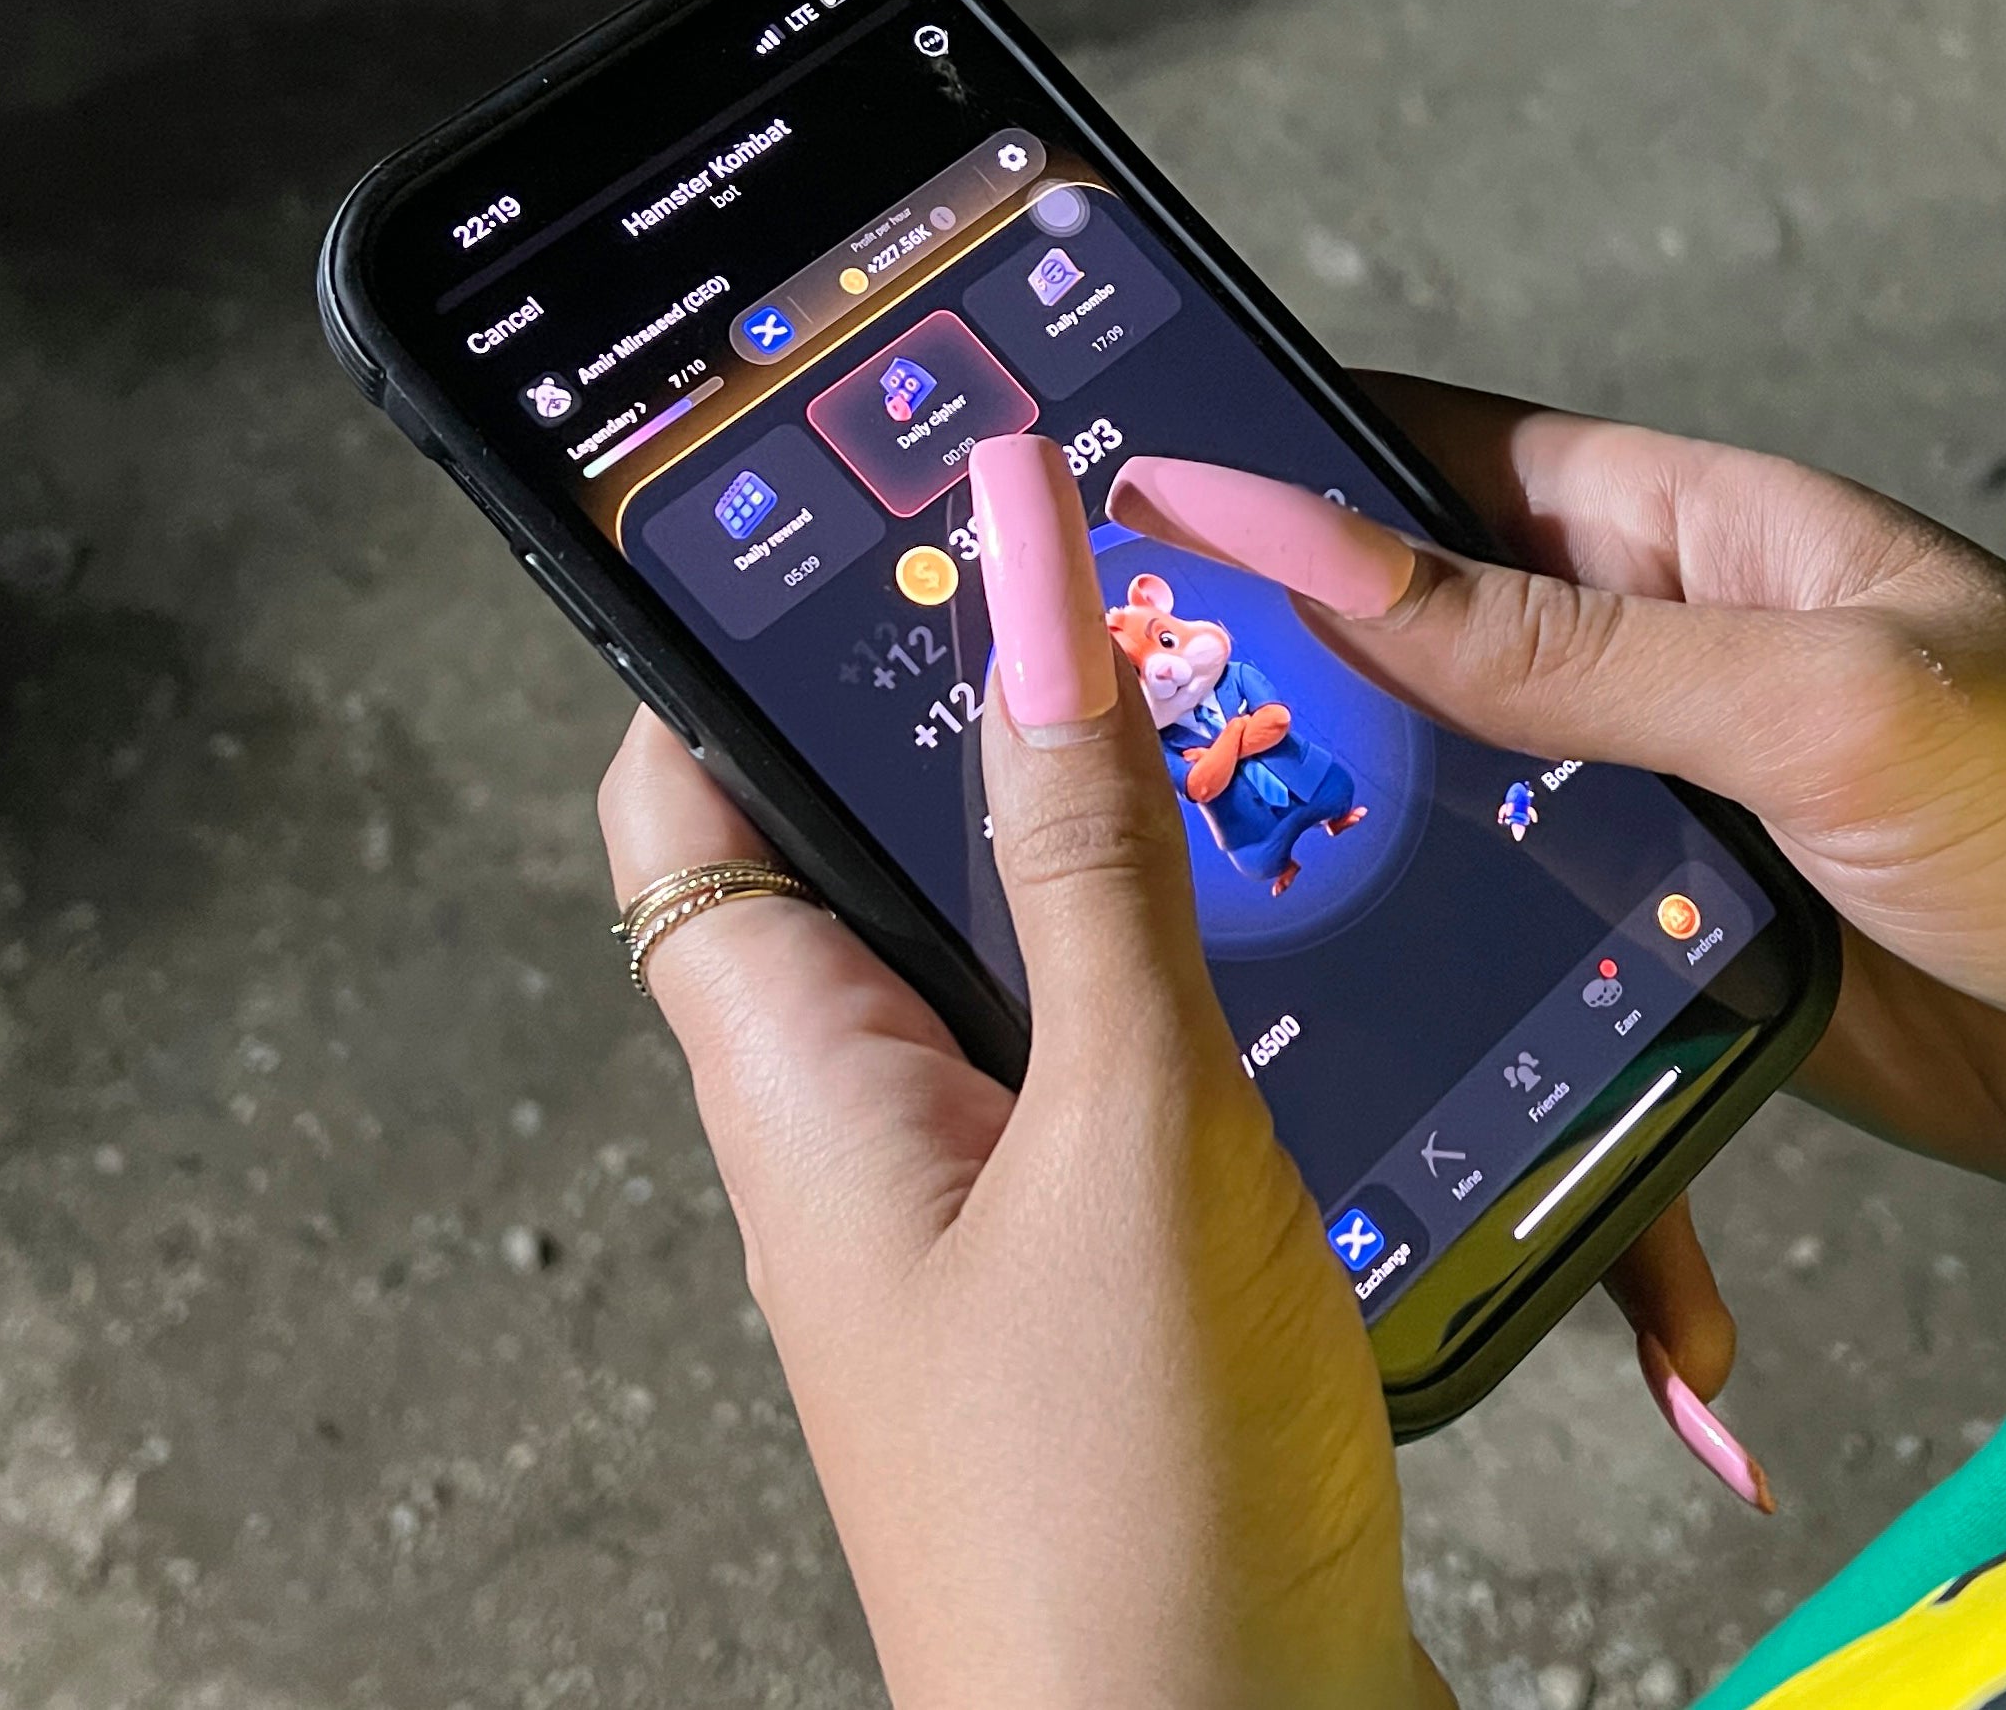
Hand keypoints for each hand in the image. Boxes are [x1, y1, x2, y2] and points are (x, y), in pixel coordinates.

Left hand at [600, 434, 1445, 1709]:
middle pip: (864, 862)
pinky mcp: (1104, 1285)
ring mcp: (984, 1219)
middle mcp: (867, 1142)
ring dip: (1114, 850)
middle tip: (1112, 577)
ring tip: (1251, 728)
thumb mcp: (1131, 1124)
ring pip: (1016, 964)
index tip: (841, 499)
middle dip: (973, 717)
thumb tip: (1028, 562)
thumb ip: (1089, 848)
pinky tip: (1321, 951)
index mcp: (803, 1084)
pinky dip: (1197, 988)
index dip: (730, 641)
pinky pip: (1119, 1076)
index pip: (684, 803)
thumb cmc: (1128, 1506)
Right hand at [1104, 392, 2005, 1479]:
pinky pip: (1558, 1010)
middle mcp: (1670, 667)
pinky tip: (1452, 1166)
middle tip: (1100, 787)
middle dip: (1275, 724)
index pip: (1432, 463)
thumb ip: (1555, 640)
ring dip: (1370, 915)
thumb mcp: (1816, 697)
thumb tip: (1289, 535)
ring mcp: (1685, 831)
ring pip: (1463, 852)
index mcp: (1696, 536)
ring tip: (1213, 981)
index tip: (1094, 519)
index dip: (1269, 476)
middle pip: (1414, 669)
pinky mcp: (1713, 981)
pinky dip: (1509, 1082)